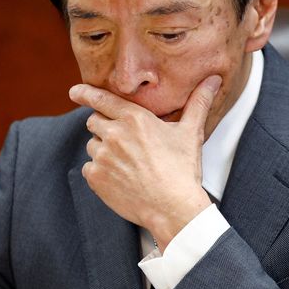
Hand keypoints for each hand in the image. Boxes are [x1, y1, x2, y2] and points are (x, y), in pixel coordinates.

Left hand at [68, 75, 221, 250]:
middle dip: (105, 127)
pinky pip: (89, 167)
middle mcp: (114, 134)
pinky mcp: (96, 178)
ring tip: (128, 163)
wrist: (173, 208)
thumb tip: (214, 79)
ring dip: (104, 150)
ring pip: (92, 145)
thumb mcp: (191, 132)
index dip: (86, 93)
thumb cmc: (183, 169)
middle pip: (94, 121)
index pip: (101, 98)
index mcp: (135, 118)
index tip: (74, 91)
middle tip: (126, 142)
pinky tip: (120, 178)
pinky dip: (100, 171)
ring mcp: (103, 157)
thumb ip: (198, 102)